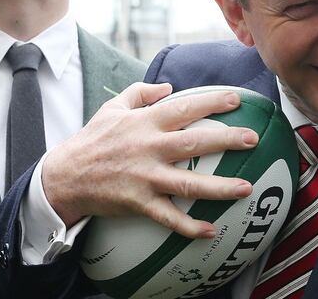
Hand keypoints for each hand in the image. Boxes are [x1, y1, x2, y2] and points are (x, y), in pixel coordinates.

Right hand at [41, 82, 257, 237]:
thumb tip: (169, 87)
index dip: (211, 102)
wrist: (64, 176)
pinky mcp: (138, 202)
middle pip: (193, 143)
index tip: (237, 99)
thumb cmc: (92, 140)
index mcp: (144, 123)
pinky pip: (168, 217)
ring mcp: (144, 177)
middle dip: (226, 140)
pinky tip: (211, 230)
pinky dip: (189, 226)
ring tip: (246, 188)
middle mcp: (148, 148)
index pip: (184, 107)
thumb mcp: (113, 108)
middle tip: (253, 139)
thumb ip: (141, 93)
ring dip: (219, 187)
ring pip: (187, 183)